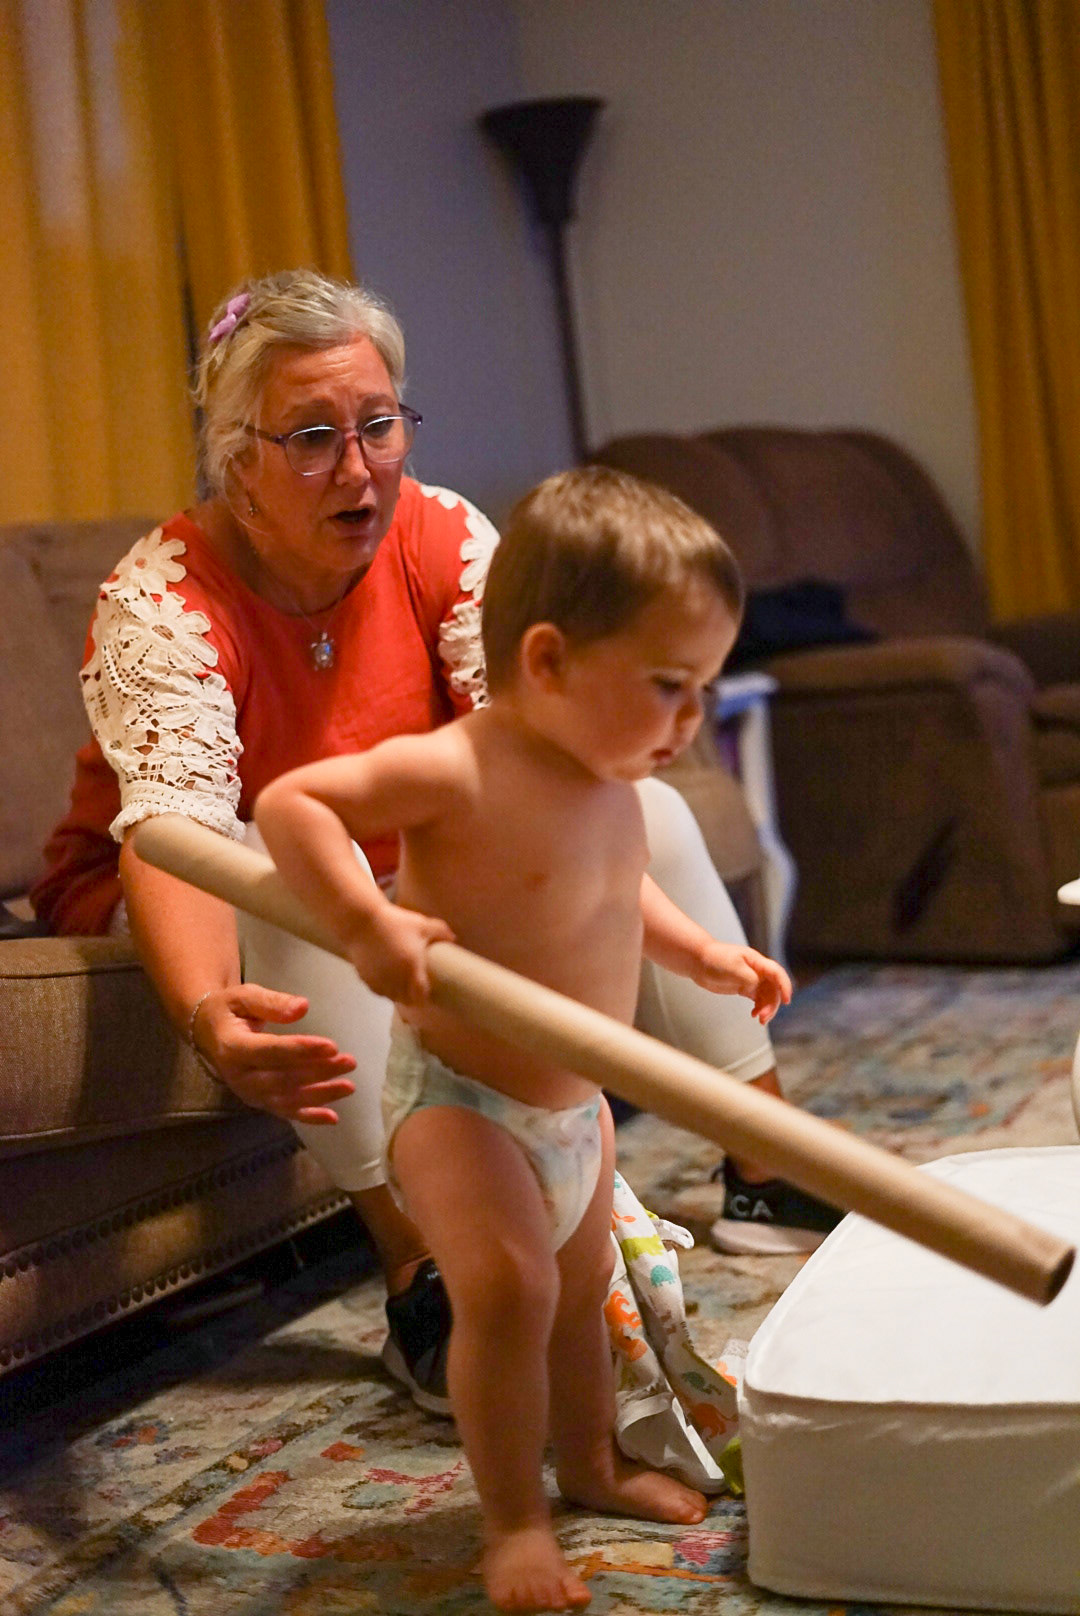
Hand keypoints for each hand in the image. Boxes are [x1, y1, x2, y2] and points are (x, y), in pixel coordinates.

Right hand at [191, 983, 357, 1124]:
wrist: (208, 1032)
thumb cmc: (230, 1010)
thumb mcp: (244, 996)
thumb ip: (271, 1002)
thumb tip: (303, 1007)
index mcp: (232, 1047)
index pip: (270, 1052)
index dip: (301, 1050)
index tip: (332, 1046)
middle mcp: (238, 1076)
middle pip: (283, 1078)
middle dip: (318, 1072)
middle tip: (349, 1061)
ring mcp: (248, 1093)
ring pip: (287, 1099)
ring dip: (320, 1095)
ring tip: (349, 1086)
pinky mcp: (258, 1101)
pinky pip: (285, 1112)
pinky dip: (309, 1117)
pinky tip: (333, 1117)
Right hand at [345, 904, 455, 1004]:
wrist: (362, 921)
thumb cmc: (395, 922)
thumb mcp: (421, 924)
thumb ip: (441, 931)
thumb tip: (454, 939)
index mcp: (411, 968)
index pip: (420, 995)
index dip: (425, 997)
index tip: (427, 992)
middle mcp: (395, 979)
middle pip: (406, 1000)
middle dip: (412, 998)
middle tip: (416, 990)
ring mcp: (379, 980)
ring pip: (390, 997)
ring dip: (397, 994)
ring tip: (401, 985)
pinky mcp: (365, 978)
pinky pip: (377, 990)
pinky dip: (383, 988)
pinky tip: (386, 980)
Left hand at [693, 942, 792, 1023]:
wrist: (698, 960)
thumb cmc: (715, 959)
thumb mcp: (733, 968)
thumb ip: (749, 978)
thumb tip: (757, 987)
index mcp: (757, 962)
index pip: (777, 973)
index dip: (785, 986)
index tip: (787, 1000)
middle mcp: (757, 971)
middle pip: (774, 989)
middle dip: (772, 1004)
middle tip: (763, 1018)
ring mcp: (751, 979)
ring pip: (767, 996)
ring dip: (767, 1008)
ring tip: (760, 1020)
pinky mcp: (744, 987)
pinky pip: (758, 999)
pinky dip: (759, 1008)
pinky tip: (754, 1015)